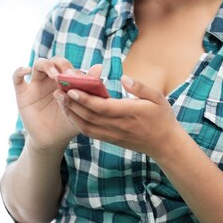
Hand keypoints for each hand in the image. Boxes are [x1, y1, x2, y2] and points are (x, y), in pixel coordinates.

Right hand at [13, 57, 82, 151]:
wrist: (52, 140)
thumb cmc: (69, 124)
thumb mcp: (81, 108)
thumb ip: (89, 88)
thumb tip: (99, 67)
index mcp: (65, 80)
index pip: (69, 67)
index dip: (73, 70)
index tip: (79, 79)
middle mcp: (51, 79)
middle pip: (55, 61)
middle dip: (61, 66)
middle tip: (67, 76)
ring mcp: (36, 84)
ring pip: (38, 64)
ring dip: (47, 66)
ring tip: (55, 75)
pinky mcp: (23, 93)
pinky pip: (16, 78)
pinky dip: (19, 71)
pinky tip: (26, 70)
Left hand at [55, 71, 182, 161]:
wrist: (165, 145)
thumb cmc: (162, 117)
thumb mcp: (157, 97)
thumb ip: (140, 87)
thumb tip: (123, 77)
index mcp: (129, 113)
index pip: (102, 107)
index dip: (84, 99)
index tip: (71, 89)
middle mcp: (118, 126)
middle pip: (89, 116)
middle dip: (71, 104)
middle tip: (58, 91)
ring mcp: (113, 135)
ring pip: (86, 126)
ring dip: (71, 114)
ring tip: (60, 100)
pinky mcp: (111, 140)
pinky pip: (90, 133)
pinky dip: (78, 123)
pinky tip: (71, 113)